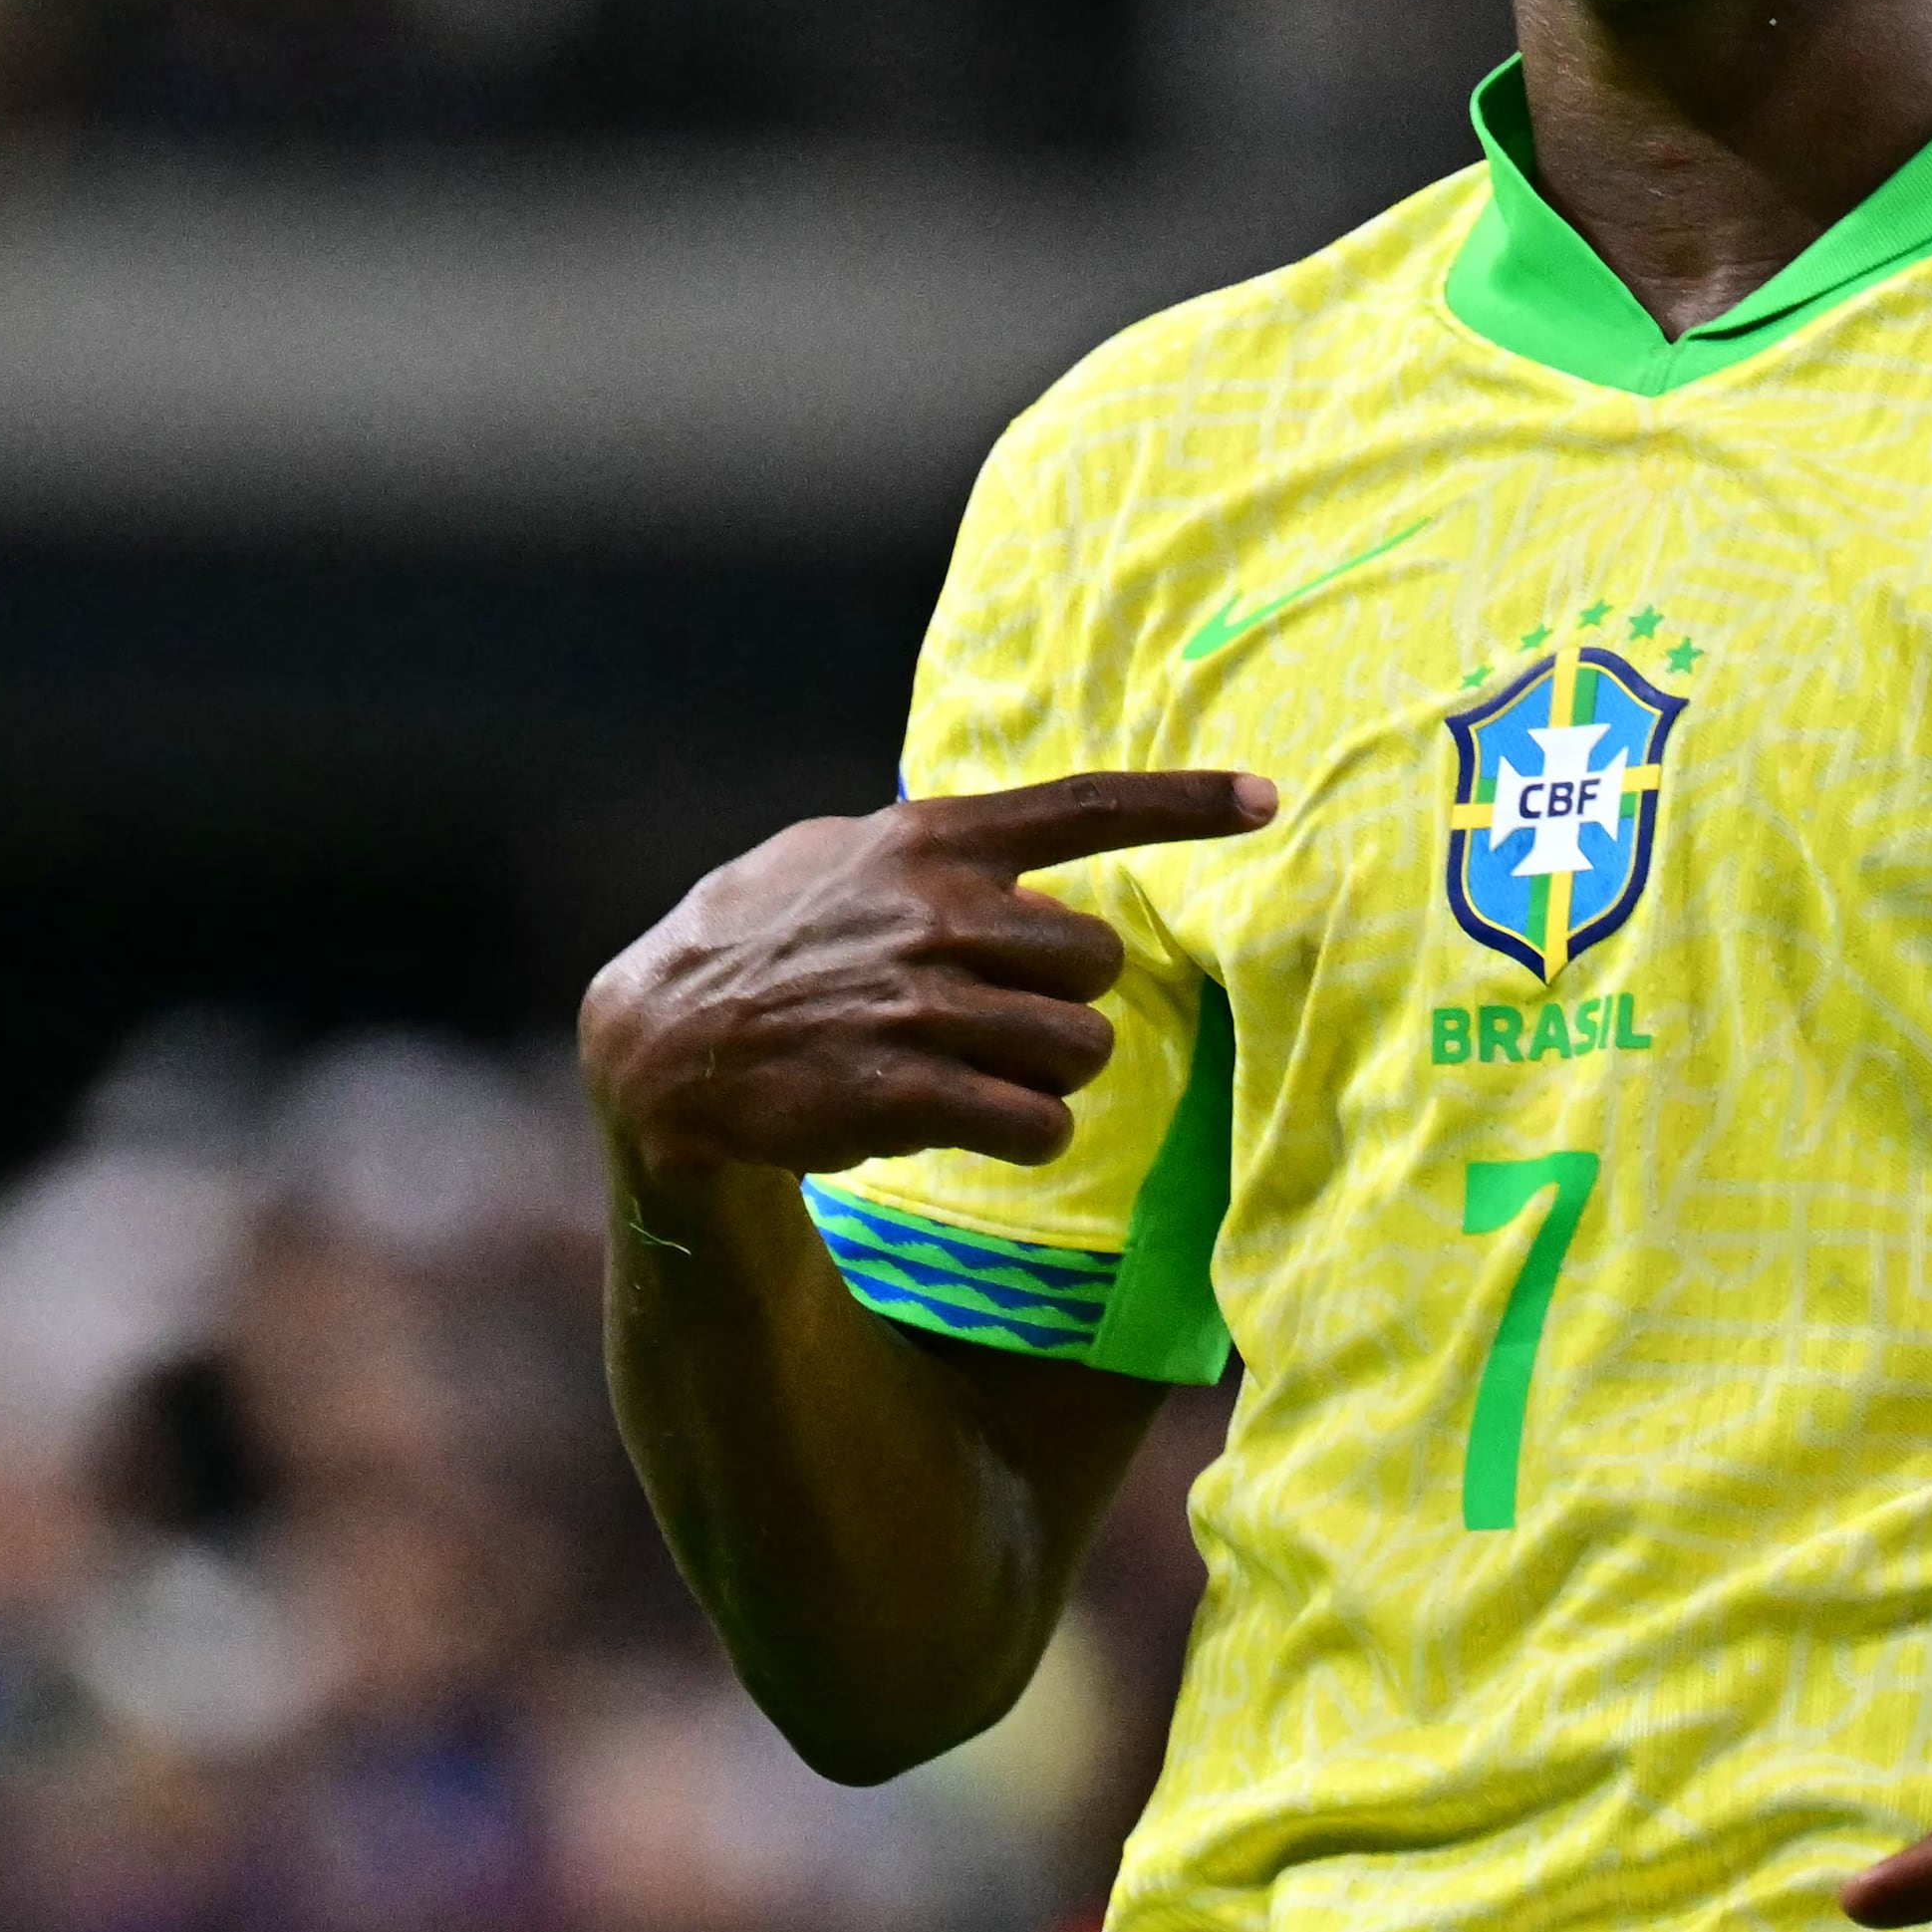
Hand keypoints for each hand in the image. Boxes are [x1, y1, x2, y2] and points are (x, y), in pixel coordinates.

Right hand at [582, 772, 1275, 1178]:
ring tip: (982, 1073)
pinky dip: (1026, 1133)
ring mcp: (922, 1004)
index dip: (1187, 801)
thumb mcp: (837, 857)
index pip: (1084, 805)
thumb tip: (1027, 867)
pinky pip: (1039, 1124)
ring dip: (1052, 1074)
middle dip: (1067, 999)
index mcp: (930, 839)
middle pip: (1100, 961)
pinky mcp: (906, 1093)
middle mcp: (938, 911)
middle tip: (1000, 1015)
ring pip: (1082, 1049)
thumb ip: (933, 852)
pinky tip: (973, 1123)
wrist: (662, 1048)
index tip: (1269, 798)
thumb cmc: (758, 943)